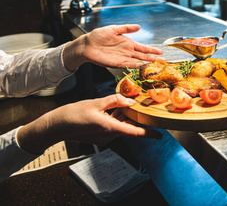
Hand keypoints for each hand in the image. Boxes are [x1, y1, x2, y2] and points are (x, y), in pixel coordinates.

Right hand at [17, 94, 161, 153]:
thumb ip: (114, 100)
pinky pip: (113, 127)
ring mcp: (103, 137)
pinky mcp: (98, 135)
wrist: (56, 126)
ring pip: (121, 127)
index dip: (148, 134)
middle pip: (129, 129)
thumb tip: (129, 101)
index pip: (135, 133)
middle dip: (138, 121)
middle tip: (147, 111)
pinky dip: (117, 119)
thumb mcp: (96, 102)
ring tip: (132, 106)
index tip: (160, 134)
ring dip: (126, 118)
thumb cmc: (73, 114)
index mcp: (110, 128)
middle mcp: (108, 135)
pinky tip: (117, 109)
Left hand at [63, 24, 164, 70]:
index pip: (143, 48)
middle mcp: (128, 52)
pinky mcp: (117, 63)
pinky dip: (137, 67)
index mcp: (128, 43)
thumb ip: (126, 28)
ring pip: (138, 62)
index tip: (161, 52)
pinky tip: (144, 68)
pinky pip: (129, 66)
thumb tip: (139, 26)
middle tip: (164, 62)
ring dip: (148, 64)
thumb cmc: (98, 36)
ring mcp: (123, 58)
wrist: (87, 44)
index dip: (152, 50)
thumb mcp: (114, 29)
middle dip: (154, 59)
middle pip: (144, 56)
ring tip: (157, 66)